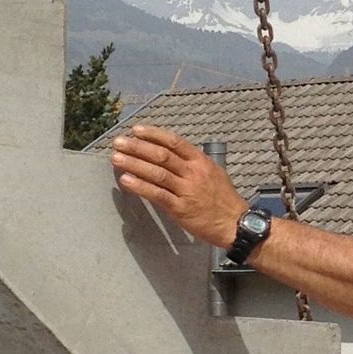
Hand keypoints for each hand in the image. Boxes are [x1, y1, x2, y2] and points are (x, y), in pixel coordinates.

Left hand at [109, 124, 249, 250]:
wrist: (235, 223)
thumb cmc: (224, 199)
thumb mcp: (213, 172)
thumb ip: (193, 163)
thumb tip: (172, 154)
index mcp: (201, 161)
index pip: (174, 141)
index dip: (153, 134)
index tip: (136, 130)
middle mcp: (193, 172)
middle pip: (161, 155)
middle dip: (137, 147)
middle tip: (119, 142)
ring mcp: (186, 190)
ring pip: (156, 173)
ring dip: (134, 164)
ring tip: (117, 158)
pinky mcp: (180, 209)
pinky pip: (157, 194)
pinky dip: (140, 186)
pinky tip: (126, 181)